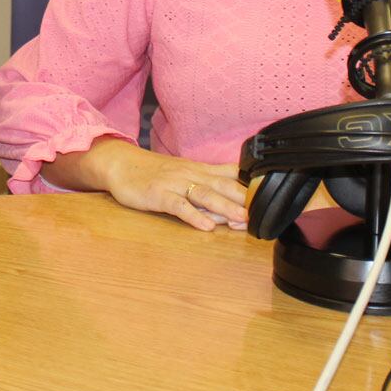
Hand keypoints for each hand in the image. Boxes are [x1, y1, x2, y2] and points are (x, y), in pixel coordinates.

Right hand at [99, 145, 247, 232]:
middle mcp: (191, 175)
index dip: (249, 187)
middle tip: (261, 214)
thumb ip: (206, 187)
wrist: (121, 163)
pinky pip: (178, 206)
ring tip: (241, 220)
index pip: (230, 176)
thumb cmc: (154, 173)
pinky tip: (205, 227)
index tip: (269, 198)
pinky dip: (193, 216)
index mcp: (199, 170)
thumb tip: (231, 207)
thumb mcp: (184, 174)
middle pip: (222, 186)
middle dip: (243, 200)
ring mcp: (174, 184)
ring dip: (224, 207)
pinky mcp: (158, 195)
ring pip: (204, 195)